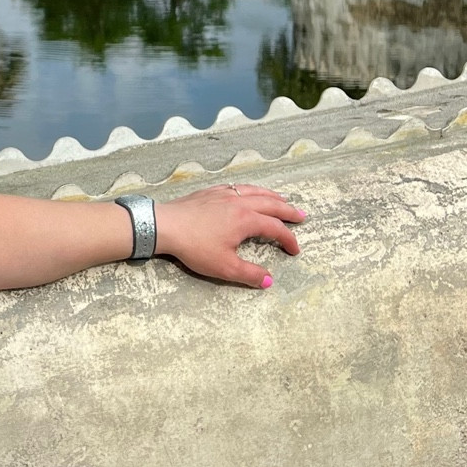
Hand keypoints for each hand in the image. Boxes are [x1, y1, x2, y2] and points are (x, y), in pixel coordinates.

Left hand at [152, 183, 305, 289]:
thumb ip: (249, 274)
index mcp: (246, 220)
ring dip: (271, 195)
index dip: (288, 240)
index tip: (295, 250)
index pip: (275, 228)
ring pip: (254, 191)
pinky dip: (250, 189)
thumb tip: (269, 280)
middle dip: (288, 210)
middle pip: (270, 203)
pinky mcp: (210, 191)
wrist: (165, 225)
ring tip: (281, 198)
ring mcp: (224, 194)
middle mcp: (239, 202)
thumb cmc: (194, 247)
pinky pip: (237, 186)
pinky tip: (248, 191)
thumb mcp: (224, 267)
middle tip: (301, 215)